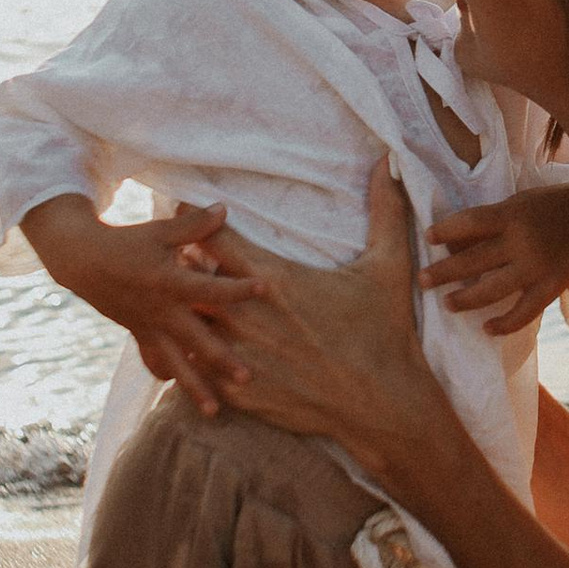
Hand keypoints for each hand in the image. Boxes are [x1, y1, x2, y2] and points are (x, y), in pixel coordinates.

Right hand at [18, 195, 259, 413]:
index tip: (264, 289)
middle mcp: (161, 311)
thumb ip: (193, 225)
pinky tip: (187, 398)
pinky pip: (156, 362)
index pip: (210, 288)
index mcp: (169, 282)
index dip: (237, 288)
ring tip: (214, 411)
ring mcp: (150, 327)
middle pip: (196, 340)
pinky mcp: (140, 335)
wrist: (83, 262)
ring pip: (175, 364)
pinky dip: (170, 378)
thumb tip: (225, 209)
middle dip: (221, 360)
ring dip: (195, 387)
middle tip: (247, 377)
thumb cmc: (126, 242)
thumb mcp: (159, 231)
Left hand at [211, 165, 452, 478]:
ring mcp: (237, 357)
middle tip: (178, 259)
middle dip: (183, 268)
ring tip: (180, 304)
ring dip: (185, 313)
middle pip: (187, 279)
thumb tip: (390, 163)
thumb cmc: (384, 332)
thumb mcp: (389, 266)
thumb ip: (385, 210)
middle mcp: (245, 316)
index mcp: (272, 279)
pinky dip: (191, 356)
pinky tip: (188, 348)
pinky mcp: (236, 393)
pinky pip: (195, 369)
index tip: (192, 216)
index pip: (212, 237)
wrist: (381, 404)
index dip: (198, 224)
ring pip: (185, 324)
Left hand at [420, 181, 568, 337]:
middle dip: (446, 271)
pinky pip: (525, 312)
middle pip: (477, 259)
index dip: (448, 230)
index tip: (427, 238)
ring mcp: (538, 267)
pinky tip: (486, 328)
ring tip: (447, 304)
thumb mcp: (515, 206)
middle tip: (422, 281)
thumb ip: (487, 224)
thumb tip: (449, 245)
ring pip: (495, 289)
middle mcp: (523, 241)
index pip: (472, 222)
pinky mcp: (552, 287)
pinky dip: (506, 323)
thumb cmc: (542, 209)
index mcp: (512, 215)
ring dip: (468, 299)